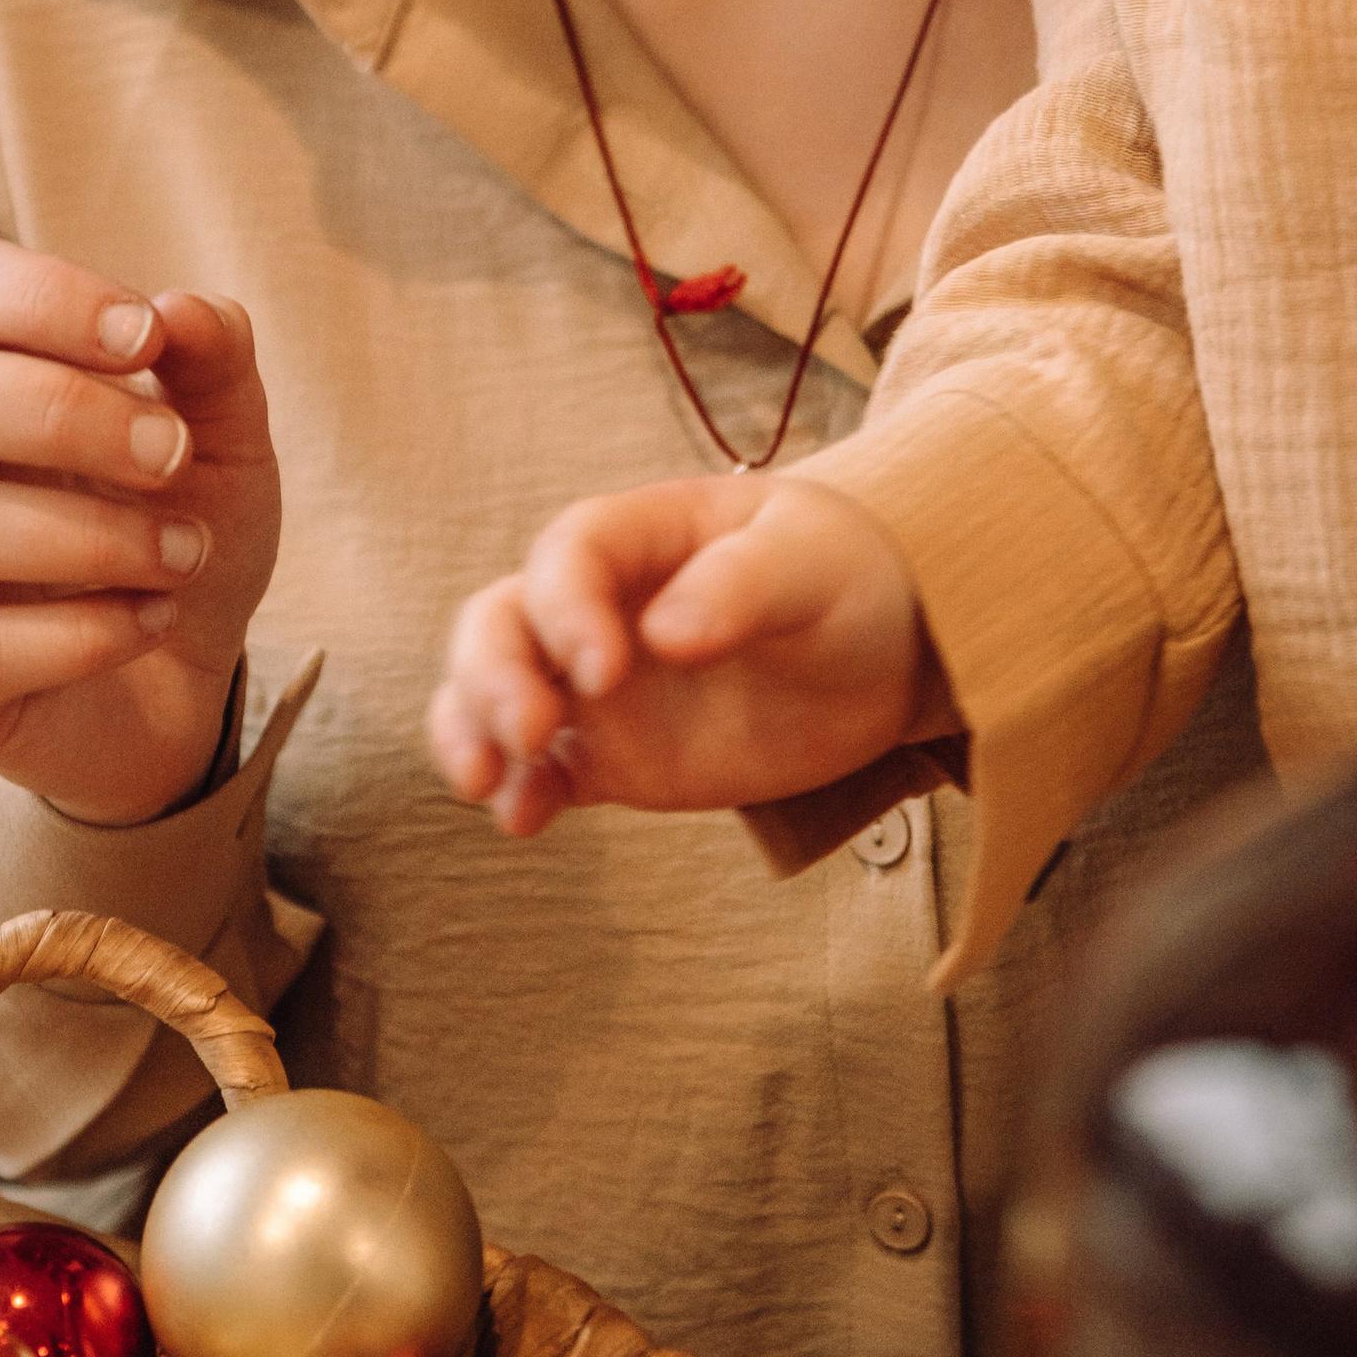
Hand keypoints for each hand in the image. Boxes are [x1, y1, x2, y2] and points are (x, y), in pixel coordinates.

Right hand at [0, 239, 280, 822]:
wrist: (181, 687)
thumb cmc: (179, 531)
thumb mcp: (226, 443)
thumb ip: (215, 364)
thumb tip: (182, 307)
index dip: (43, 296)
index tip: (144, 337)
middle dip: (65, 413)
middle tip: (172, 454)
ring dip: (95, 535)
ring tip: (185, 555)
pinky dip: (88, 633)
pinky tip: (153, 621)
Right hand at [427, 469, 947, 836]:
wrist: (883, 657)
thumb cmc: (846, 580)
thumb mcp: (814, 564)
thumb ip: (744, 585)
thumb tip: (664, 635)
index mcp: (642, 535)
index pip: (569, 554)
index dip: (567, 607)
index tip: (603, 670)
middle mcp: (599, 604)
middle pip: (503, 620)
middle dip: (493, 674)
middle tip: (530, 731)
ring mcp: (597, 684)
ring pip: (493, 692)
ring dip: (472, 730)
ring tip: (489, 783)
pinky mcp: (611, 754)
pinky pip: (541, 771)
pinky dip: (519, 792)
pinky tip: (524, 821)